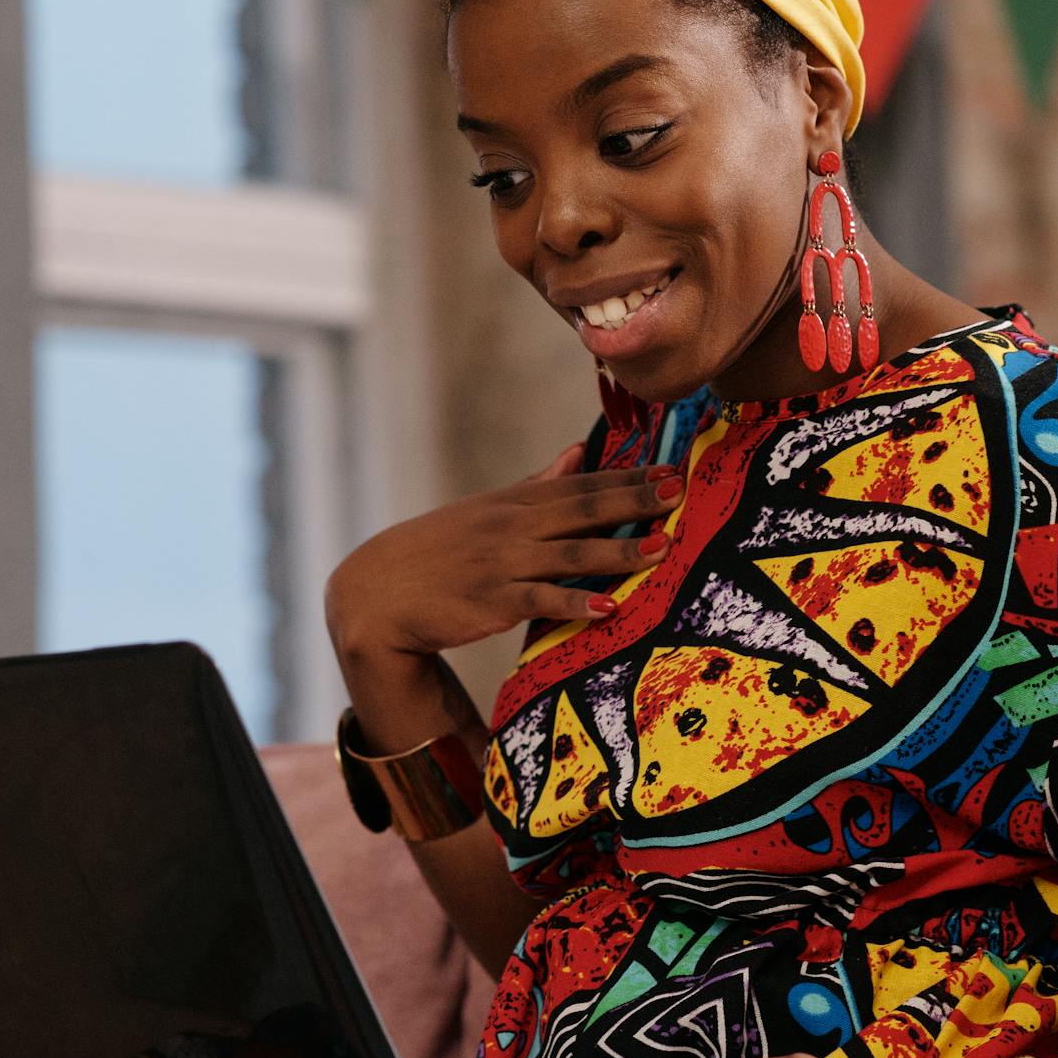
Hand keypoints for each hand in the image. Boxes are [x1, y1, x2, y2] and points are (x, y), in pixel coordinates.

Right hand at [324, 443, 681, 661]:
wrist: (379, 591)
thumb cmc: (440, 550)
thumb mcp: (489, 509)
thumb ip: (538, 485)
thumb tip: (578, 451)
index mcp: (517, 503)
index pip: (581, 485)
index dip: (627, 479)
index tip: (671, 469)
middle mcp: (513, 527)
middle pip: (582, 509)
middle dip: (633, 501)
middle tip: (679, 492)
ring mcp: (502, 563)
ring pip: (569, 553)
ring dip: (617, 550)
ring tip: (662, 549)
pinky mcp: (491, 601)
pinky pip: (539, 601)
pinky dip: (573, 603)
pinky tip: (606, 607)